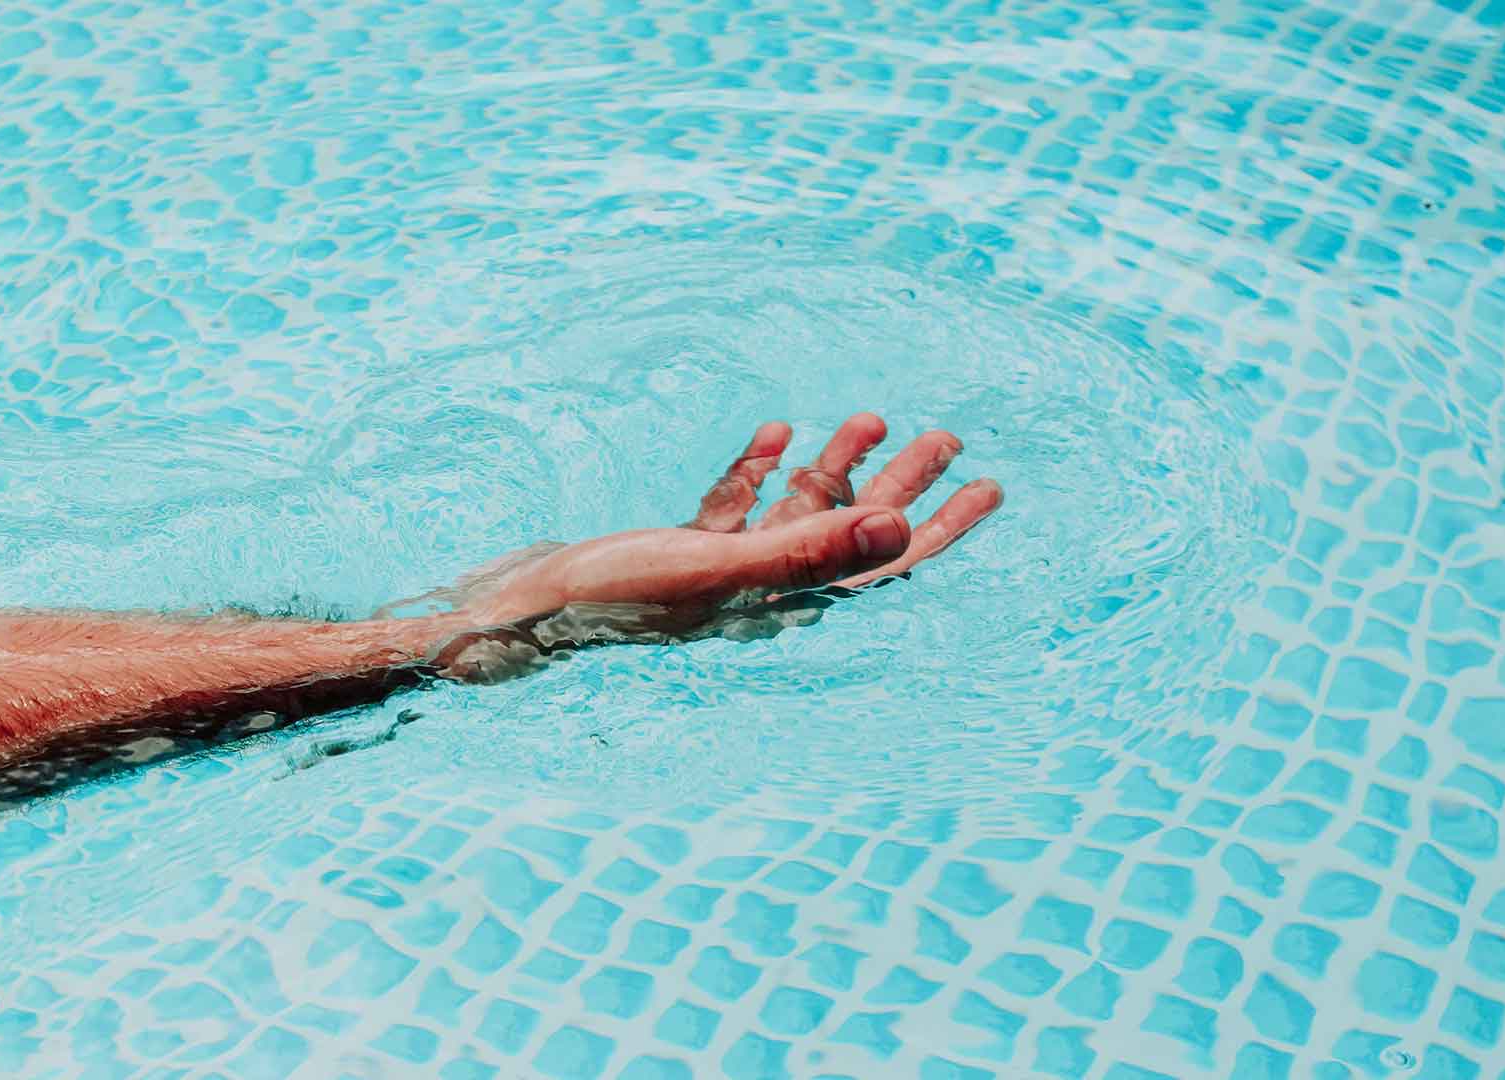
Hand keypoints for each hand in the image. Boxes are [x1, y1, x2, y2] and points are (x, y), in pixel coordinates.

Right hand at [440, 414, 999, 665]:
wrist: (516, 614)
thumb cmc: (613, 598)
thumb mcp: (720, 568)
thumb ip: (812, 550)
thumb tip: (903, 533)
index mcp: (784, 599)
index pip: (883, 562)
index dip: (942, 526)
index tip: (987, 489)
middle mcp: (762, 589)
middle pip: (853, 532)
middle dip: (904, 484)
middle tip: (949, 437)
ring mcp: (720, 572)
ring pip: (797, 513)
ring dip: (836, 467)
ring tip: (873, 417)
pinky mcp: (678, 554)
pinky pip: (735, 509)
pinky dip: (760, 472)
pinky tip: (776, 434)